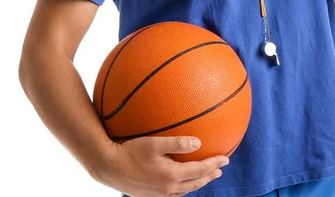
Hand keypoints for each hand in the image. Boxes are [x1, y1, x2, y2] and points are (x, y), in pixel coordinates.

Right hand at [95, 135, 229, 196]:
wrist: (109, 167)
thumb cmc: (130, 151)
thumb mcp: (154, 143)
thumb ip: (177, 143)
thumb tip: (198, 143)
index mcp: (171, 176)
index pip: (199, 171)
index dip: (214, 165)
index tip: (225, 159)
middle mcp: (167, 188)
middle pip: (195, 184)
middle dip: (209, 176)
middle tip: (220, 169)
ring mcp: (159, 194)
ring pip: (185, 191)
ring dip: (198, 183)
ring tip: (205, 176)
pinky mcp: (151, 195)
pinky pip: (174, 193)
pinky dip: (184, 187)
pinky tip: (181, 181)